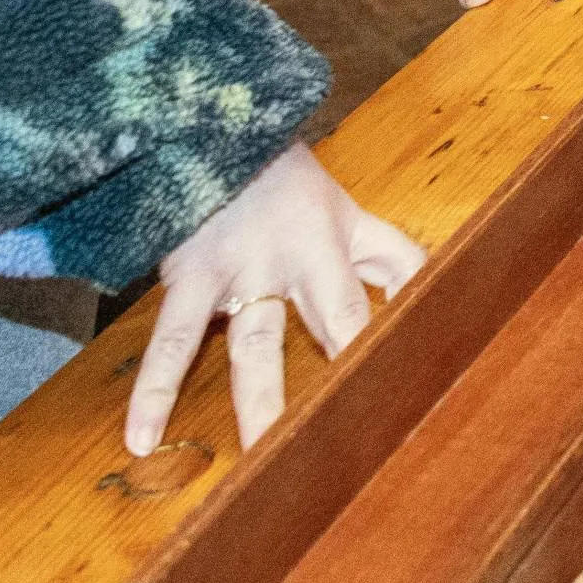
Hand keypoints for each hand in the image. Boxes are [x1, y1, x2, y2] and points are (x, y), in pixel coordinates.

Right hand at [126, 143, 421, 455]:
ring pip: (257, 347)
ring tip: (266, 457)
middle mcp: (301, 253)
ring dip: (262, 404)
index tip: (432, 372)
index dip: (418, 317)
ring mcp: (243, 267)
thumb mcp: (343, 208)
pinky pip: (173, 340)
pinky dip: (156, 389)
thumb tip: (440, 299)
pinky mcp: (190, 276)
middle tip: (367, 432)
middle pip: (339, 318)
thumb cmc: (278, 178)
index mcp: (343, 234)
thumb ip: (388, 256)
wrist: (202, 125)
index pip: (398, 275)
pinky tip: (143, 436)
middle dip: (353, 372)